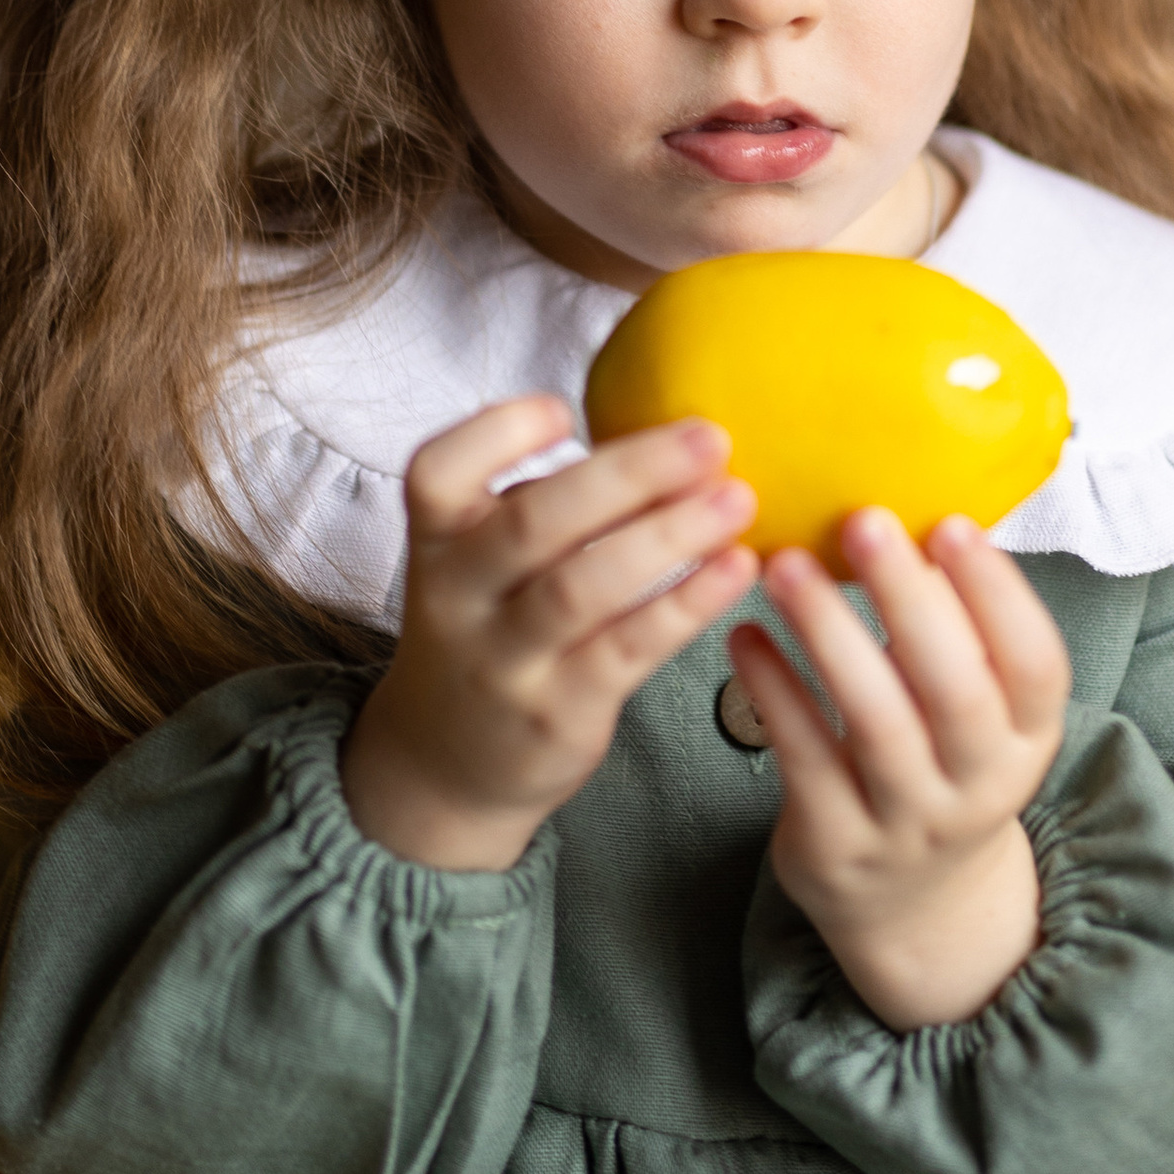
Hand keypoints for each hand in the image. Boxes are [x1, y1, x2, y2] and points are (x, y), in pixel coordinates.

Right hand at [340, 393, 758, 872]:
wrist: (446, 765)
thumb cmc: (489, 629)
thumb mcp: (479, 560)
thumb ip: (543, 504)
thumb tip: (666, 437)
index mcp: (437, 539)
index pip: (436, 471)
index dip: (498, 433)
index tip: (566, 408)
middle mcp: (457, 597)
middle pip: (533, 522)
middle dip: (629, 473)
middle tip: (709, 438)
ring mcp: (504, 660)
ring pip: (583, 587)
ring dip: (670, 536)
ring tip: (737, 499)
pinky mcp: (556, 712)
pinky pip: (629, 649)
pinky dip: (687, 604)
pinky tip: (736, 569)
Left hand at [728, 510, 1071, 1031]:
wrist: (913, 909)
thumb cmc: (939, 765)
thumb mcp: (978, 712)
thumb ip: (958, 631)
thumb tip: (919, 495)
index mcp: (1026, 738)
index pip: (1035, 666)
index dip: (999, 595)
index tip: (952, 523)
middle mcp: (978, 785)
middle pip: (955, 692)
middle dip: (910, 602)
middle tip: (863, 521)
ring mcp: (907, 822)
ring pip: (875, 724)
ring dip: (829, 636)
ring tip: (785, 564)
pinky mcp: (836, 845)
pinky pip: (804, 758)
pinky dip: (774, 692)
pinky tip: (744, 634)